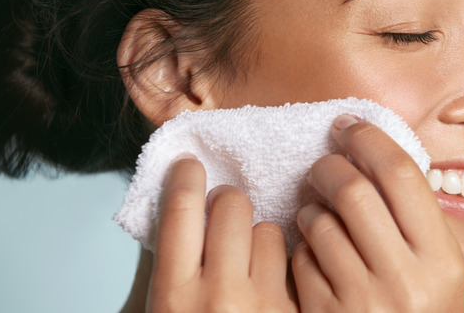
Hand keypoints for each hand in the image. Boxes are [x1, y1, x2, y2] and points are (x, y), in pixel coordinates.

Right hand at [146, 158, 297, 312]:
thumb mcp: (165, 307)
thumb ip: (171, 263)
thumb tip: (180, 207)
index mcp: (175, 296)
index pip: (182, 209)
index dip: (186, 177)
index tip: (189, 166)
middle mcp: (221, 296)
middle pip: (232, 205)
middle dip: (227, 202)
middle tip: (222, 216)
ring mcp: (264, 303)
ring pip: (269, 231)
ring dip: (259, 240)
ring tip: (248, 267)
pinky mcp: (298, 309)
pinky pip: (298, 260)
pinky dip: (284, 268)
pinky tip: (270, 288)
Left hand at [292, 115, 463, 311]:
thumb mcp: (442, 273)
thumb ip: (420, 220)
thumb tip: (378, 154)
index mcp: (443, 262)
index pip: (401, 175)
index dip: (370, 139)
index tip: (349, 126)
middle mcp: (405, 282)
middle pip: (353, 190)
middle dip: (330, 166)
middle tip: (324, 164)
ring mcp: (362, 304)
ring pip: (319, 222)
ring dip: (311, 206)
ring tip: (318, 210)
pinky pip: (301, 260)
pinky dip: (302, 246)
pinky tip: (314, 250)